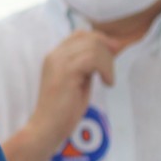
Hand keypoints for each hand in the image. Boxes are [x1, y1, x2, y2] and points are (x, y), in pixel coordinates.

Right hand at [27, 28, 116, 154]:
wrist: (48, 126)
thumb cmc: (64, 108)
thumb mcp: (79, 80)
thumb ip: (87, 65)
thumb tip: (107, 52)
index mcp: (55, 56)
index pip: (80, 34)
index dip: (100, 41)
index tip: (112, 56)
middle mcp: (54, 54)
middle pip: (90, 37)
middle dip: (107, 53)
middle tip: (109, 73)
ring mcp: (58, 61)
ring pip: (93, 46)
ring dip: (108, 63)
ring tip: (107, 80)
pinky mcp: (66, 72)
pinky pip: (93, 59)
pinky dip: (106, 70)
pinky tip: (106, 83)